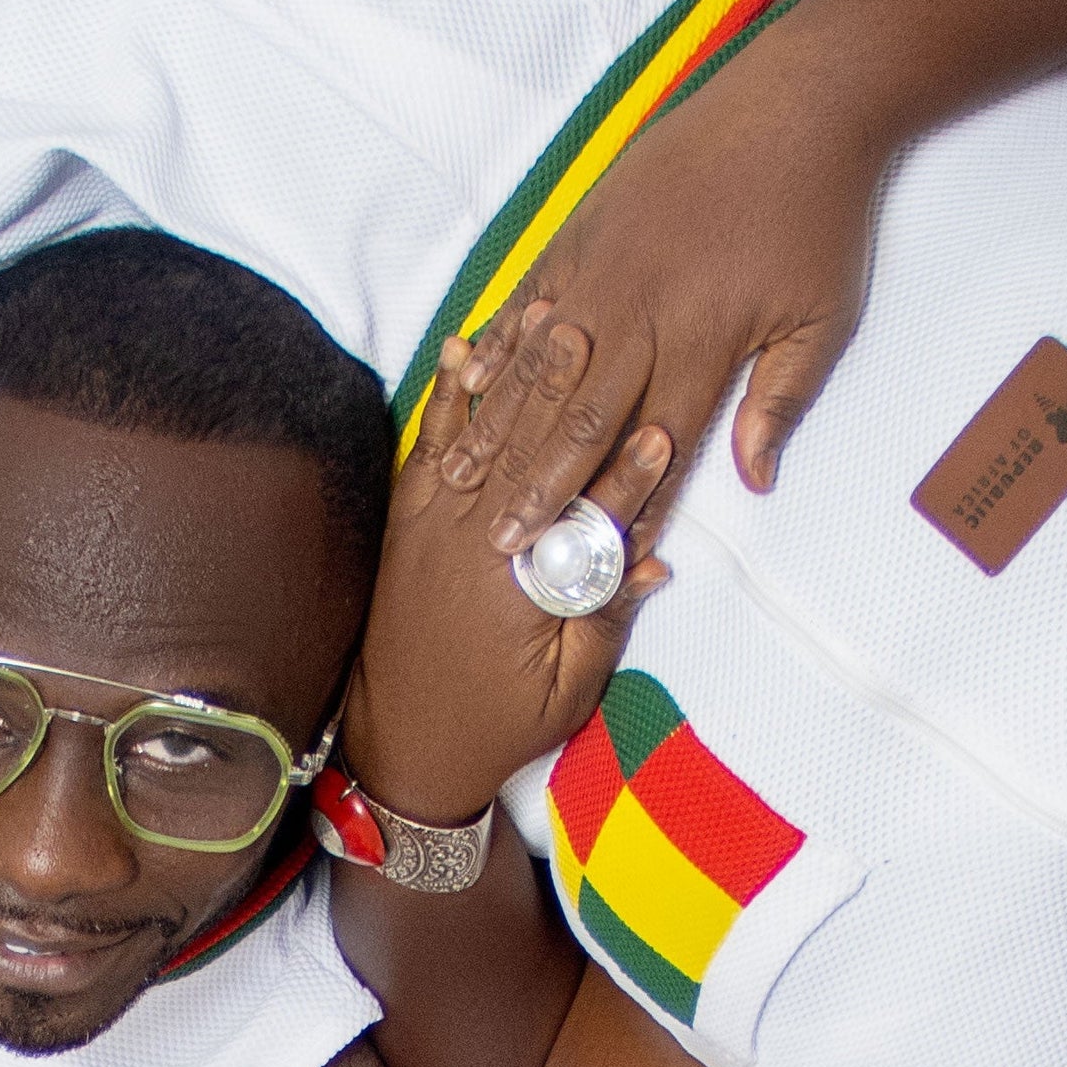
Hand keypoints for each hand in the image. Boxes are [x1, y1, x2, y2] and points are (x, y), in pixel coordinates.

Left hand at [343, 332, 674, 835]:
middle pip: (536, 457)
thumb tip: (652, 563)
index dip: (628, 478)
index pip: (586, 519)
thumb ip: (604, 620)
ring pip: (484, 436)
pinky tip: (465, 351)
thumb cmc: (495, 726)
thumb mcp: (567, 690)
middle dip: (577, 396)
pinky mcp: (408, 521)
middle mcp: (470, 546)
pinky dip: (448, 397)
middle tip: (613, 337)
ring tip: (556, 318)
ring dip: (520, 375)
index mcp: (516, 591)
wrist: (401, 748)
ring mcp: (432, 527)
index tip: (665, 437)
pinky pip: (430, 444)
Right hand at [444, 0, 896, 542]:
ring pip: (539, 368)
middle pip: (579, 423)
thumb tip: (755, 480)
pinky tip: (469, 382)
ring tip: (463, 481)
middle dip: (540, 491)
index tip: (591, 565)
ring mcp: (602, 271)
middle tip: (502, 547)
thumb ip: (781, 402)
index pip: (652, 452)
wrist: (800, 104)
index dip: (622, 512)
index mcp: (701, 346)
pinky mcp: (583, 231)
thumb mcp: (823, 320)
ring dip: (502, 430)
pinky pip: (527, 300)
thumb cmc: (818, 215)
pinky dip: (497, 345)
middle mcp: (640, 315)